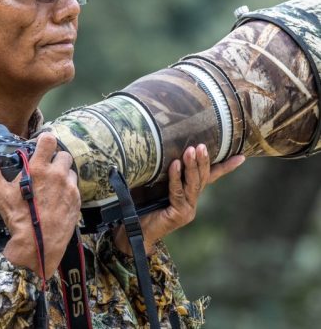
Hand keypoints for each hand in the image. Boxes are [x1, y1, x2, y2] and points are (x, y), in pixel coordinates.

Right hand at [0, 133, 79, 278]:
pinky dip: (68, 189)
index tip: (44, 144)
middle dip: (56, 159)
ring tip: (54, 185)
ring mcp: (69, 186)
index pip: (49, 140)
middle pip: (64, 155)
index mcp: (39, 169)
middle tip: (48, 169)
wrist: (38, 244)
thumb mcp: (2, 194)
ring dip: (64, 174)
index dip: (47, 139)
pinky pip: (75, 187)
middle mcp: (57, 174)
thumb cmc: (18, 218)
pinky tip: (59, 198)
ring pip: (71, 171)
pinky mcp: (77, 199)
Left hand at [114, 145, 244, 254]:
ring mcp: (187, 209)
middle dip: (204, 161)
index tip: (241, 157)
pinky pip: (178, 192)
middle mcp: (192, 201)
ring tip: (191, 150)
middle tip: (202, 145)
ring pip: (194, 184)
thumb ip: (163, 169)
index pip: (211, 177)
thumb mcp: (155, 183)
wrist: (133, 230)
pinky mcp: (179, 215)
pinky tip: (175, 164)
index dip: (225, 167)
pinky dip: (176, 177)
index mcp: (190, 193)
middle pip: (203, 178)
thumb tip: (161, 144)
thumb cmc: (142, 204)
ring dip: (193, 166)